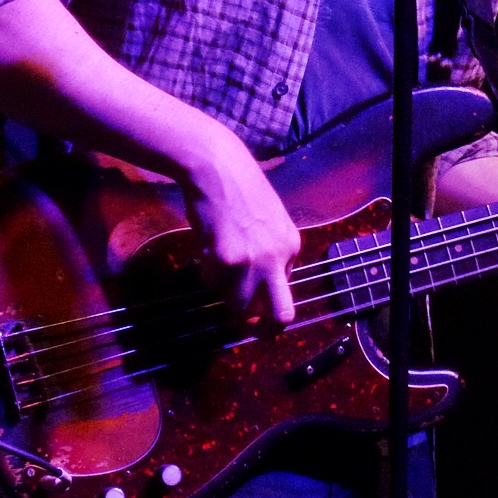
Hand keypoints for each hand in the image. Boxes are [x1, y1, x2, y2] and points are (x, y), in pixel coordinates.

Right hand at [181, 141, 302, 330]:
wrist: (217, 167)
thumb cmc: (239, 190)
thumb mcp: (270, 221)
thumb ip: (272, 252)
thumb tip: (262, 285)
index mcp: (292, 246)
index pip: (286, 290)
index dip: (265, 300)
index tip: (252, 304)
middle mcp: (278, 257)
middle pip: (281, 316)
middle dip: (265, 329)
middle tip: (249, 328)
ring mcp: (254, 261)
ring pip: (238, 305)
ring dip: (224, 294)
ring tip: (214, 267)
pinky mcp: (227, 260)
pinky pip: (214, 285)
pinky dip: (206, 275)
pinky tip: (205, 250)